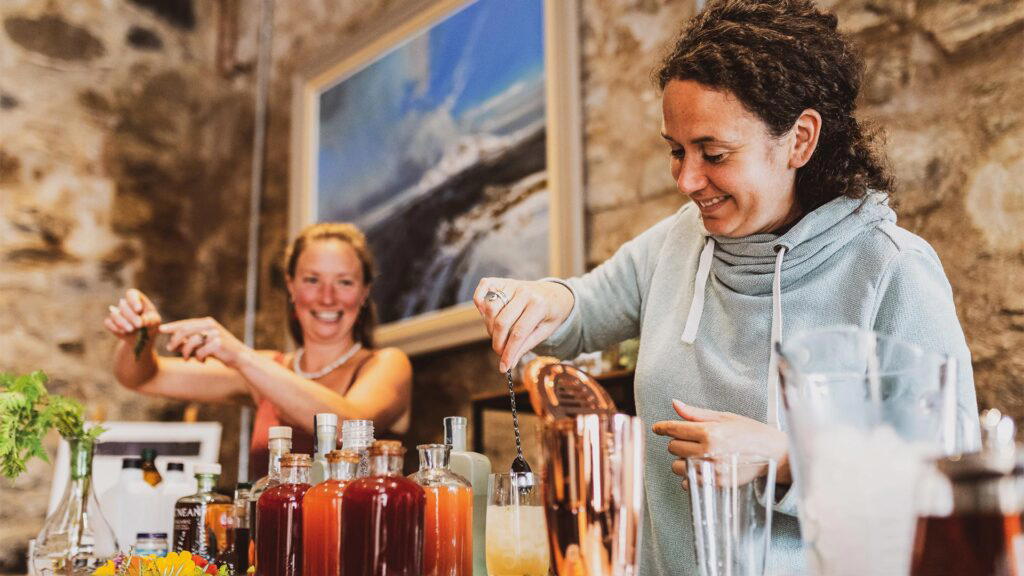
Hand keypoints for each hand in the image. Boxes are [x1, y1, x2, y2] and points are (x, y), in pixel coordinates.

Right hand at [104, 289, 161, 341]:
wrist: (143, 338)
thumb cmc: (151, 325)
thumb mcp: (155, 322)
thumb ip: (150, 320)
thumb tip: (141, 321)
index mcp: (137, 299)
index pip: (131, 294)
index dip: (134, 301)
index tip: (139, 310)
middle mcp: (125, 304)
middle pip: (123, 305)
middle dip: (131, 316)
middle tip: (139, 325)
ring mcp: (117, 312)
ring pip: (114, 314)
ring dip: (122, 322)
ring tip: (131, 330)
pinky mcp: (111, 322)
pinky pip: (108, 323)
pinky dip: (115, 328)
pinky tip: (123, 332)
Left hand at [159, 317, 247, 366]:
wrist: (240, 357)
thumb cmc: (220, 350)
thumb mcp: (205, 342)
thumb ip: (191, 340)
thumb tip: (171, 344)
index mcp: (207, 322)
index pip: (185, 323)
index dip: (172, 326)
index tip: (161, 330)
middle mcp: (211, 326)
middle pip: (185, 331)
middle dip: (175, 341)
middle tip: (170, 349)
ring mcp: (215, 334)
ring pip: (191, 342)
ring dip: (186, 352)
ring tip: (186, 358)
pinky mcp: (218, 344)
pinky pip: (200, 352)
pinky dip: (198, 358)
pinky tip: (202, 361)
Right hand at [473, 278, 574, 371]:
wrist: (555, 294)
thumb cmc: (550, 315)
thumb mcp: (544, 332)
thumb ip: (525, 346)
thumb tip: (508, 364)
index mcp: (539, 305)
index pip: (518, 333)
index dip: (509, 352)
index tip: (504, 367)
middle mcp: (524, 292)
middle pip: (501, 322)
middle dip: (498, 343)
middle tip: (500, 352)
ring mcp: (512, 285)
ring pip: (490, 308)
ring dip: (489, 326)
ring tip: (498, 334)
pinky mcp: (502, 281)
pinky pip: (484, 287)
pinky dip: (479, 300)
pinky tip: (485, 314)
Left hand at [652, 399, 790, 486]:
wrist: (771, 453)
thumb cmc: (748, 431)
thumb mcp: (723, 417)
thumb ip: (696, 413)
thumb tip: (675, 404)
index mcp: (709, 432)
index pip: (674, 429)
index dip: (662, 427)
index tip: (657, 428)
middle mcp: (708, 452)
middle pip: (673, 447)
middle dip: (677, 442)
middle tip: (691, 439)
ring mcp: (711, 470)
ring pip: (677, 466)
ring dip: (681, 460)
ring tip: (697, 454)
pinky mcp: (715, 484)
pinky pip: (687, 482)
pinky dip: (689, 476)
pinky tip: (701, 467)